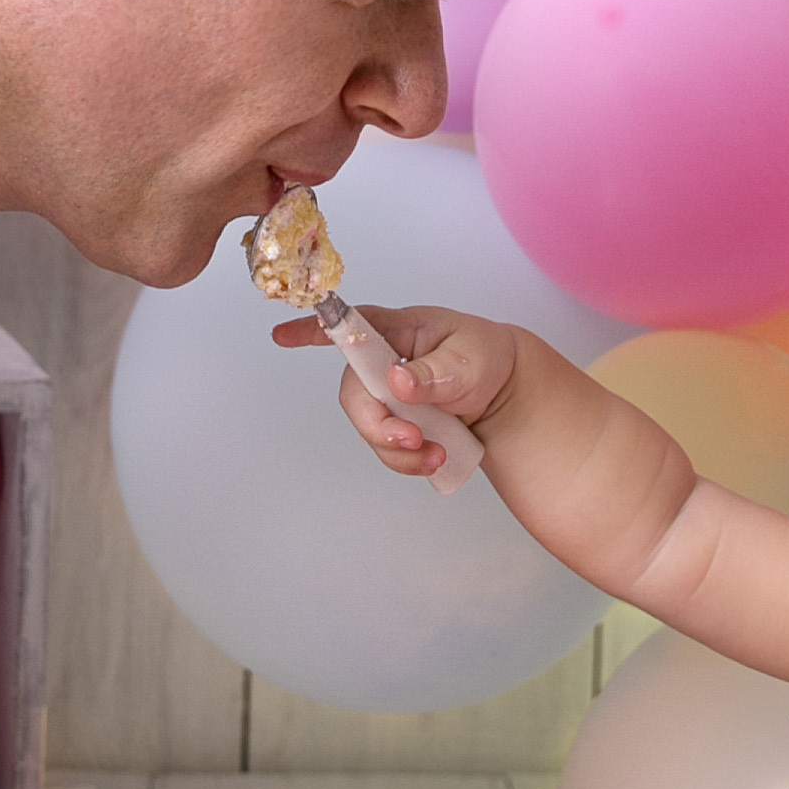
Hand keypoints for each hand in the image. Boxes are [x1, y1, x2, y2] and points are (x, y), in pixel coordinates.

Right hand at [271, 304, 519, 476]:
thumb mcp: (470, 359)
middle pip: (355, 394)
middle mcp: (383, 362)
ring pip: (369, 428)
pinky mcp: (396, 425)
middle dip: (378, 425)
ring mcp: (387, 396)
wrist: (506, 395)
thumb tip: (397, 380)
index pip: (350, 326)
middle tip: (412, 441)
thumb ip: (434, 371)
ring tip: (436, 455)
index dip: (314, 330)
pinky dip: (408, 462)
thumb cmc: (486, 359)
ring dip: (398, 451)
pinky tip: (434, 460)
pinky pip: (387, 450)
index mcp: (398, 331)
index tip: (282, 337)